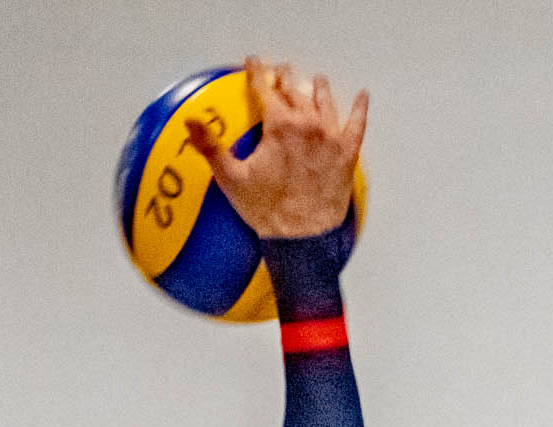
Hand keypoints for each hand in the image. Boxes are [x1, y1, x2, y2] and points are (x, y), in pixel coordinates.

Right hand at [185, 58, 366, 239]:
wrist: (302, 238)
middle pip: (294, 89)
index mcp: (278, 125)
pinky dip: (360, 107)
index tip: (253, 62)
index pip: (263, 87)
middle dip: (286, 77)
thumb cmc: (267, 212)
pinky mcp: (346, 152)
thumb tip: (189, 122)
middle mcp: (306, 123)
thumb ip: (210, 147)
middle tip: (282, 71)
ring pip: (324, 99)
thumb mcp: (231, 179)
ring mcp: (329, 136)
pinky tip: (363, 97)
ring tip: (316, 80)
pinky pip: (357, 122)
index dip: (256, 71)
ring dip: (317, 87)